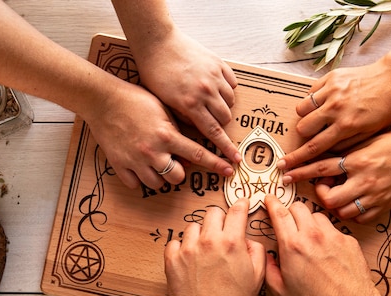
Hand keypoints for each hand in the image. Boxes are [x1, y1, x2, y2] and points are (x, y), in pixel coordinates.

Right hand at [88, 77, 234, 188]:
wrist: (103, 100)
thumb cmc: (135, 100)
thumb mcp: (163, 110)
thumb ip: (177, 130)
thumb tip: (189, 151)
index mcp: (167, 135)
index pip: (199, 154)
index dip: (216, 164)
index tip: (229, 170)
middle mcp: (153, 151)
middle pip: (178, 176)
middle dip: (179, 171)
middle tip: (172, 160)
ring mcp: (135, 160)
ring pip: (157, 184)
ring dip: (160, 176)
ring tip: (155, 162)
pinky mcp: (119, 165)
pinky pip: (135, 184)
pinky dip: (139, 178)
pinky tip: (138, 166)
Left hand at [134, 28, 240, 165]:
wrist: (157, 42)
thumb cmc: (154, 73)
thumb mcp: (163, 102)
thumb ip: (182, 118)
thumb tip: (197, 130)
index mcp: (190, 104)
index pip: (213, 132)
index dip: (225, 147)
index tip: (235, 158)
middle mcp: (205, 91)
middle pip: (224, 118)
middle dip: (220, 124)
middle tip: (209, 120)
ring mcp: (214, 76)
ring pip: (230, 101)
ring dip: (223, 106)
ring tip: (210, 103)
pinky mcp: (218, 63)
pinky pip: (232, 83)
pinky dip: (227, 89)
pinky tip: (215, 88)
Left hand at [164, 198, 265, 295]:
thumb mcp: (257, 276)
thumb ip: (256, 251)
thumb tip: (248, 239)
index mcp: (232, 242)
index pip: (236, 211)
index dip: (241, 205)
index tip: (240, 203)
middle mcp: (209, 241)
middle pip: (212, 213)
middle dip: (219, 220)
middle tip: (221, 233)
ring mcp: (188, 249)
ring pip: (193, 227)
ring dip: (200, 236)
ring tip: (204, 254)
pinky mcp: (172, 259)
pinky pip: (175, 242)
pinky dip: (182, 249)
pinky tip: (190, 261)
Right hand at [264, 195, 383, 295]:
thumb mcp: (281, 292)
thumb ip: (269, 270)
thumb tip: (268, 257)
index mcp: (292, 246)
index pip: (279, 212)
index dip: (272, 202)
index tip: (270, 199)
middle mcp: (312, 235)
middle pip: (298, 206)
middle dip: (290, 210)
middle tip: (288, 221)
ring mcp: (333, 235)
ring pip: (316, 215)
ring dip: (308, 221)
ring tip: (308, 237)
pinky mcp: (348, 240)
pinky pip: (333, 228)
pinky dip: (326, 234)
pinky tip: (326, 251)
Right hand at [279, 59, 390, 177]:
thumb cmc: (384, 109)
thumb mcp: (369, 134)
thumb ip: (344, 145)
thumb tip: (324, 153)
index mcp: (346, 125)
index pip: (314, 146)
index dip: (296, 158)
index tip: (283, 165)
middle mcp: (335, 108)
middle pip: (303, 127)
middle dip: (306, 133)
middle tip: (316, 131)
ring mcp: (331, 91)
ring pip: (302, 109)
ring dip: (307, 115)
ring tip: (320, 115)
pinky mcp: (330, 78)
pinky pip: (310, 93)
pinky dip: (314, 99)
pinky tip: (326, 101)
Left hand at [283, 129, 390, 221]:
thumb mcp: (368, 139)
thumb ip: (345, 150)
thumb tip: (321, 153)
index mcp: (357, 159)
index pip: (319, 167)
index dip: (299, 171)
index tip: (284, 174)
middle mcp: (363, 179)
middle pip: (328, 197)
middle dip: (321, 194)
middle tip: (325, 187)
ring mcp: (374, 195)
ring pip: (342, 210)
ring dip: (336, 205)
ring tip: (340, 195)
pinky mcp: (384, 207)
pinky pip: (360, 218)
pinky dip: (353, 213)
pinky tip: (354, 203)